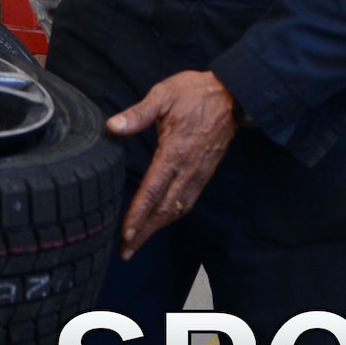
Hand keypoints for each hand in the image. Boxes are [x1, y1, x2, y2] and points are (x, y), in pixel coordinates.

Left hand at [107, 71, 236, 259]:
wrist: (232, 95)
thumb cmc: (195, 93)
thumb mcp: (163, 95)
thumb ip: (138, 114)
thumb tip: (113, 126)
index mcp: (175, 152)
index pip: (152, 191)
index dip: (138, 215)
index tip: (126, 234)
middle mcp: (188, 169)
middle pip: (164, 209)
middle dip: (145, 231)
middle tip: (127, 250)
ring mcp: (199, 173)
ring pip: (177, 209)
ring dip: (158, 227)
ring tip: (140, 241)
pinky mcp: (205, 173)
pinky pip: (188, 201)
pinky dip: (173, 216)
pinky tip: (162, 220)